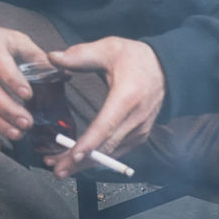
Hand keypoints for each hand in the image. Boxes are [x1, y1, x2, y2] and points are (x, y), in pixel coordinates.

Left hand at [46, 37, 164, 177]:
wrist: (167, 69)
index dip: (90, 143)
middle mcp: (136, 119)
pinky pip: (118, 151)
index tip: (73, 156)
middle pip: (106, 146)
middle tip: (57, 171)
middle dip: (80, 161)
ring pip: (111, 153)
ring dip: (86, 163)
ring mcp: (140, 130)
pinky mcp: (140, 135)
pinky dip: (99, 158)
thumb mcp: (109, 48)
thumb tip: (51, 58)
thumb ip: (80, 54)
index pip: (107, 126)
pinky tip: (80, 161)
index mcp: (127, 98)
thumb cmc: (136, 58)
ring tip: (61, 168)